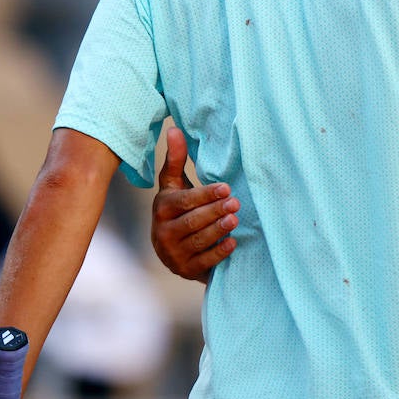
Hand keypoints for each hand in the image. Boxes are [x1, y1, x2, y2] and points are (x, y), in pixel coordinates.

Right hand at [151, 127, 239, 281]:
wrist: (177, 250)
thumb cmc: (179, 210)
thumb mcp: (175, 186)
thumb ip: (176, 160)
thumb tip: (174, 129)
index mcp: (162, 207)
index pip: (184, 201)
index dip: (205, 195)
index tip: (226, 187)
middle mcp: (163, 231)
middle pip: (192, 221)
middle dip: (215, 211)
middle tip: (236, 202)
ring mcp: (172, 253)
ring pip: (198, 240)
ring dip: (218, 230)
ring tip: (235, 219)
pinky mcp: (185, 269)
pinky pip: (203, 261)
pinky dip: (218, 252)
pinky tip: (233, 242)